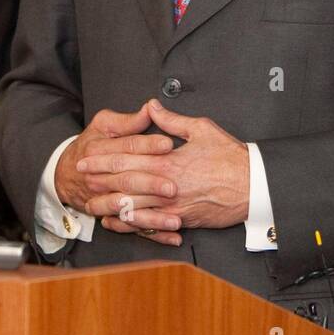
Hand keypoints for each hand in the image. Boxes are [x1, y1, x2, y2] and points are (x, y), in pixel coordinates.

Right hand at [54, 106, 178, 243]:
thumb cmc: (90, 145)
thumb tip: (150, 109)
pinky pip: (134, 228)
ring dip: (153, 217)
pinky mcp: (113, 216)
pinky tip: (172, 235)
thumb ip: (128, 120)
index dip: (148, 145)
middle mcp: (101, 178)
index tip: (169, 145)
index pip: (127, 147)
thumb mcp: (104, 125)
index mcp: (99, 151)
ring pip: (129, 210)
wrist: (66, 174)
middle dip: (151, 184)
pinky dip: (155, 234)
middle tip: (173, 186)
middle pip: (128, 180)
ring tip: (175, 218)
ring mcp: (105, 199)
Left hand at [74, 99, 249, 239]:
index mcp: (168, 161)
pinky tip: (118, 222)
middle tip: (79, 181)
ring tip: (91, 202)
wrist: (253, 186)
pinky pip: (148, 226)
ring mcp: (171, 207)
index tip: (85, 159)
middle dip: (99, 182)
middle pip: (123, 184)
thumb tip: (153, 108)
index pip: (127, 159)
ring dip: (109, 205)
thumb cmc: (231, 158)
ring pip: (131, 208)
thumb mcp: (203, 129)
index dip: (103, 159)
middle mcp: (166, 186)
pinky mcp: (180, 220)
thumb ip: (173, 121)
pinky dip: (130, 225)